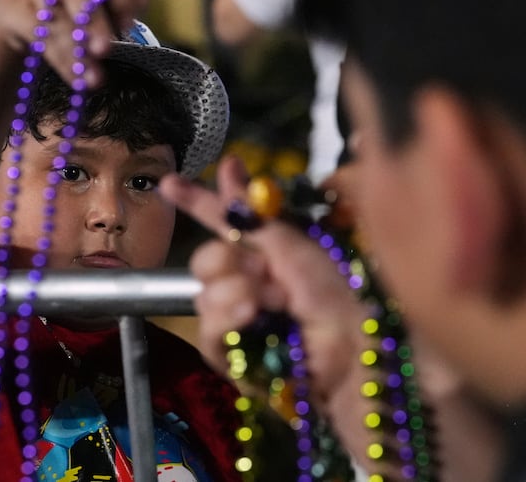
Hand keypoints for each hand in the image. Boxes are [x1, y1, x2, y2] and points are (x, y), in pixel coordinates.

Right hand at [0, 0, 146, 86]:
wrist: (25, 19)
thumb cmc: (77, 14)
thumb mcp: (103, 10)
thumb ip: (121, 6)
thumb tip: (140, 1)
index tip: (127, 23)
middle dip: (92, 21)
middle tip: (104, 50)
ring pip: (55, 16)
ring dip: (76, 51)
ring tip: (93, 79)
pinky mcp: (16, 10)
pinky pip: (38, 35)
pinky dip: (61, 60)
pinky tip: (76, 78)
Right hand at [159, 156, 373, 454]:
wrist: (356, 347)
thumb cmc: (337, 289)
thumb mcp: (293, 241)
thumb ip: (252, 212)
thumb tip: (230, 168)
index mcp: (268, 255)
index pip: (224, 224)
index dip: (198, 202)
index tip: (170, 183)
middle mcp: (251, 284)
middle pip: (205, 261)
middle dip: (222, 258)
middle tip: (258, 269)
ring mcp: (241, 322)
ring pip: (203, 295)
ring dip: (235, 290)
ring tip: (272, 302)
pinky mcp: (235, 357)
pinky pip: (209, 332)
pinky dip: (228, 319)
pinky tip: (252, 317)